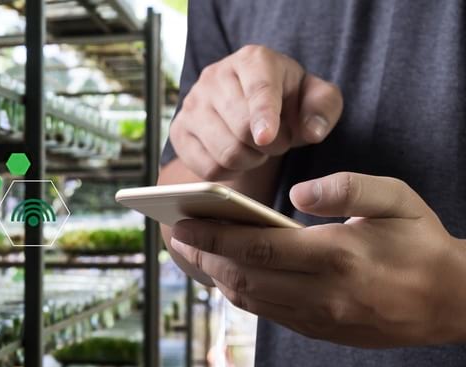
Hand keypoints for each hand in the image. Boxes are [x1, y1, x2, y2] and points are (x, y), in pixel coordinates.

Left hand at [167, 172, 465, 347]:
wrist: (454, 302)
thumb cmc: (421, 241)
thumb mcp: (396, 200)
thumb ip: (347, 188)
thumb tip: (296, 194)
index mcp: (338, 256)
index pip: (258, 248)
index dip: (213, 237)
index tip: (182, 224)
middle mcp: (323, 294)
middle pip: (243, 277)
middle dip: (203, 257)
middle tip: (176, 236)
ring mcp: (320, 318)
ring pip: (250, 300)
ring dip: (215, 276)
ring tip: (193, 252)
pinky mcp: (320, 332)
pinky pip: (267, 313)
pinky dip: (240, 292)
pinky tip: (226, 272)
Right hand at [170, 45, 342, 179]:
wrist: (250, 106)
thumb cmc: (288, 100)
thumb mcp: (317, 97)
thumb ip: (323, 108)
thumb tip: (312, 131)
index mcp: (253, 60)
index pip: (257, 90)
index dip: (263, 116)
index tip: (266, 137)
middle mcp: (214, 76)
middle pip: (240, 128)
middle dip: (269, 146)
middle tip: (277, 143)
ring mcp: (192, 104)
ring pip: (224, 151)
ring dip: (250, 160)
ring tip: (257, 149)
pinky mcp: (179, 131)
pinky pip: (206, 168)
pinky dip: (229, 172)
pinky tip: (237, 157)